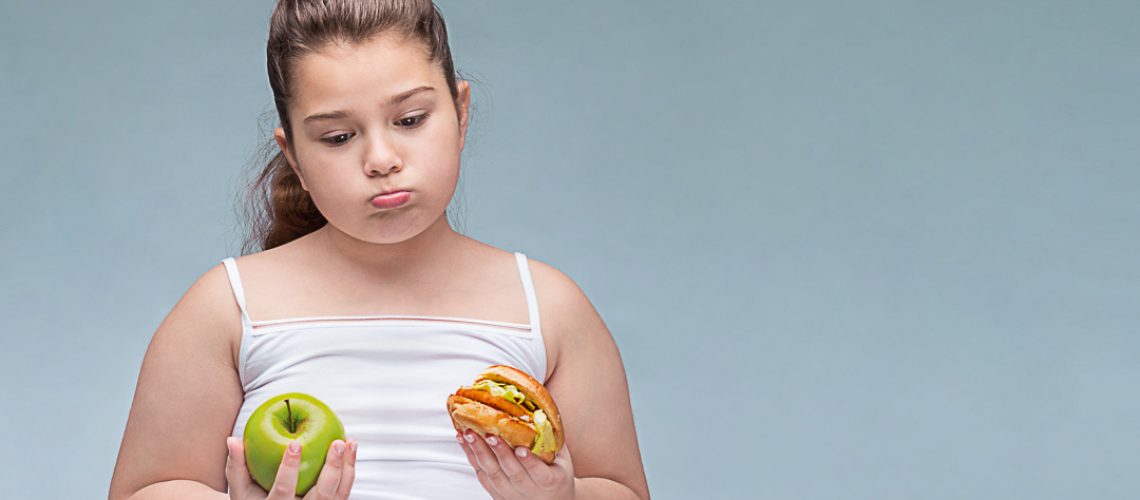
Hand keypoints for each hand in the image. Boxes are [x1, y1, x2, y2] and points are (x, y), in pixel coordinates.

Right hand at [225, 436, 356, 499]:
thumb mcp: (240, 491)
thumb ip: (237, 466)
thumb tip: (233, 439)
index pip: (284, 490)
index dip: (289, 468)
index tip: (294, 444)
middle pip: (322, 494)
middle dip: (332, 468)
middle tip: (337, 443)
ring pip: (339, 494)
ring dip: (347, 467)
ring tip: (350, 442)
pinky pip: (344, 493)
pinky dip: (349, 472)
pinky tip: (351, 452)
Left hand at [456, 430, 574, 499]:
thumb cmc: (557, 474)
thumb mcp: (562, 458)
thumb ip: (552, 438)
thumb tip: (540, 408)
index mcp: (550, 481)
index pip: (540, 474)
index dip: (529, 462)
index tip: (521, 449)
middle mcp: (530, 491)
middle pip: (513, 473)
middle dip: (499, 453)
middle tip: (490, 435)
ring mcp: (511, 495)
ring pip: (494, 475)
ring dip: (480, 453)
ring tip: (469, 434)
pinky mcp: (497, 494)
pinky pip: (482, 476)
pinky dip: (472, 458)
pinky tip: (465, 441)